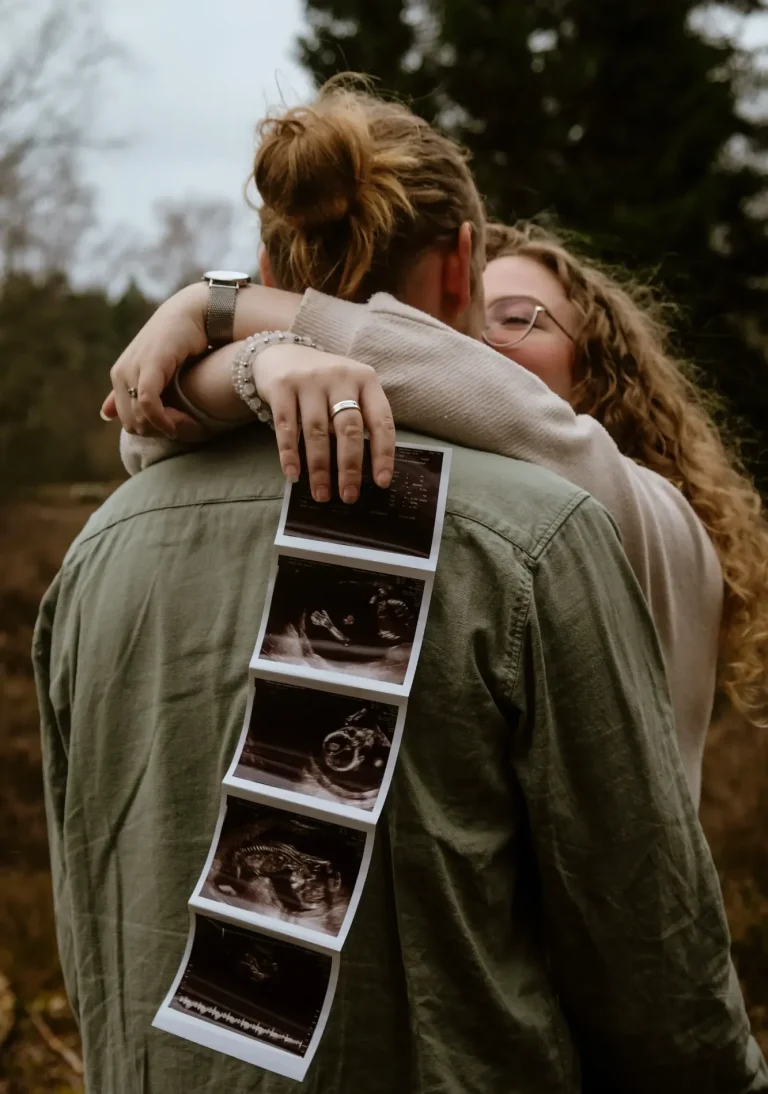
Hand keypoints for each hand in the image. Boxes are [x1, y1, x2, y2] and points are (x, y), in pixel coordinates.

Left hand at [101, 284, 208, 437]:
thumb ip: (129, 392)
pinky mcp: (149, 365)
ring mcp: (133, 368)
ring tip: (187, 422)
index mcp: (120, 376)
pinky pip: (147, 402)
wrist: (191, 314)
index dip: (151, 432)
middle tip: (183, 427)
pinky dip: (161, 419)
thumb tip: (105, 415)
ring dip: (164, 426)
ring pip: (139, 416)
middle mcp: (121, 372)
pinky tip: (175, 424)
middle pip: (132, 422)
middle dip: (157, 431)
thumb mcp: (152, 371)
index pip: (127, 421)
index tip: (175, 430)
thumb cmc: (179, 343)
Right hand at [254, 344, 395, 502]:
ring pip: (317, 432)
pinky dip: (290, 454)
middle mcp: (340, 376)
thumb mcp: (350, 390)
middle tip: (349, 496)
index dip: (383, 454)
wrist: (282, 353)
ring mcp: (310, 380)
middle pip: (348, 428)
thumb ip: (360, 419)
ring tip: (322, 494)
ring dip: (320, 468)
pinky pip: (286, 427)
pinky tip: (294, 475)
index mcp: (366, 379)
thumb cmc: (325, 384)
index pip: (381, 420)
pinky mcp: (282, 386)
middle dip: (350, 467)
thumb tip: (368, 470)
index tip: (381, 482)